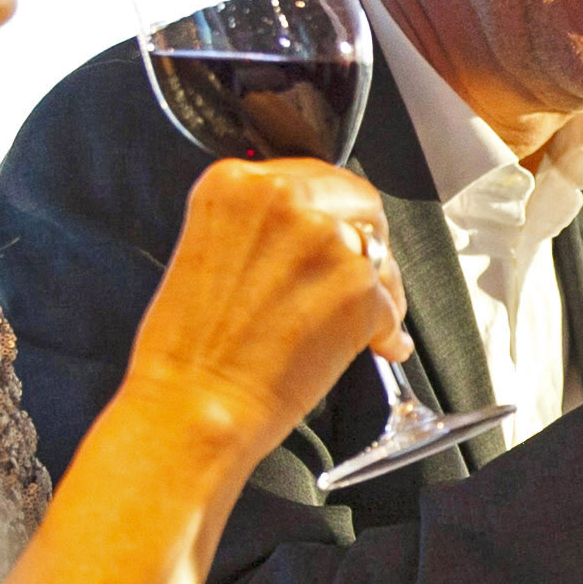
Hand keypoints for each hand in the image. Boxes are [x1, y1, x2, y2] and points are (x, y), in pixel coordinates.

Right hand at [126, 159, 408, 443]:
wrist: (194, 405)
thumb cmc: (190, 348)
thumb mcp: (207, 249)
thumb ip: (259, 225)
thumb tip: (310, 229)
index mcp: (238, 183)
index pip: (313, 178)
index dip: (331, 213)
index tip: (334, 236)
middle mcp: (285, 199)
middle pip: (359, 203)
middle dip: (364, 240)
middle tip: (357, 275)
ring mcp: (327, 241)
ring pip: (381, 255)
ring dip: (380, 289)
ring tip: (364, 323)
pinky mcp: (359, 288)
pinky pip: (392, 305)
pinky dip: (387, 331)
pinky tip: (372, 347)